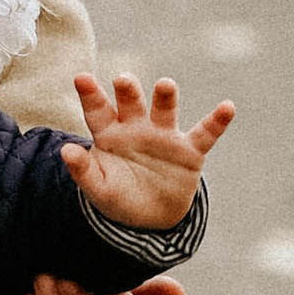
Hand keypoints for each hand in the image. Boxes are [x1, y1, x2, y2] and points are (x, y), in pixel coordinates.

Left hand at [61, 72, 233, 232]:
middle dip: (129, 90)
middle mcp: (136, 126)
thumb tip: (65, 151)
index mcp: (109, 133)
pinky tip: (228, 107)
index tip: (81, 78)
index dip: (90, 94)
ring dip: (165, 97)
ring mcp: (164, 135)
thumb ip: (82, 170)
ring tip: (165, 85)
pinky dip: (217, 121)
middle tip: (124, 80)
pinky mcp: (189, 150)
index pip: (97, 110)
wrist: (150, 217)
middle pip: (131, 103)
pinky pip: (205, 133)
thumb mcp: (98, 188)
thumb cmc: (118, 196)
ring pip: (165, 110)